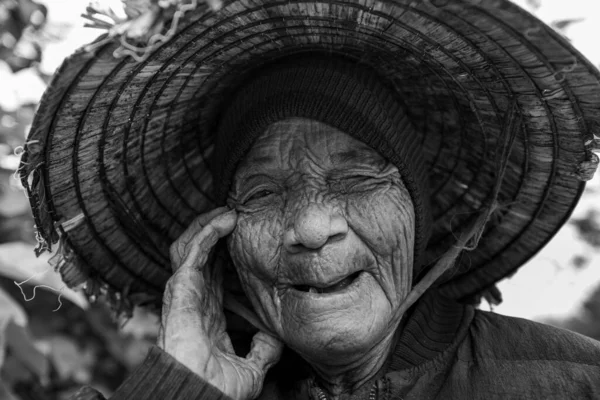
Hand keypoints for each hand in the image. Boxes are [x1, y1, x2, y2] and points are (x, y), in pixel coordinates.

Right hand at [158, 207, 282, 399]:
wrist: (200, 394)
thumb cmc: (216, 388)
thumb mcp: (250, 368)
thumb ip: (262, 352)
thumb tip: (276, 341)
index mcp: (206, 313)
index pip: (213, 273)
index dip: (224, 253)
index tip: (242, 237)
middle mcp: (193, 298)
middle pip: (200, 253)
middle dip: (215, 231)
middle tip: (236, 215)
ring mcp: (184, 291)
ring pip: (189, 245)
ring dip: (208, 225)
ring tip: (228, 211)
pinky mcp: (182, 287)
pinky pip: (193, 251)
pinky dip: (208, 232)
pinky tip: (226, 220)